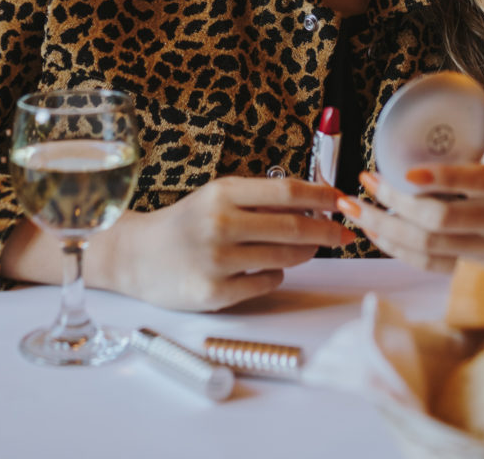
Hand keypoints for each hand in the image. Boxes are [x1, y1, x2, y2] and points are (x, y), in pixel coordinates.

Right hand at [98, 176, 353, 311]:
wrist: (138, 255)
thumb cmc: (186, 223)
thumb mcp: (217, 198)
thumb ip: (259, 200)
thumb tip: (313, 203)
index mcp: (224, 192)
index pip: (287, 191)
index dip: (322, 196)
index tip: (343, 200)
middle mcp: (221, 223)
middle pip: (294, 226)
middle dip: (327, 231)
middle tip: (345, 234)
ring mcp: (218, 259)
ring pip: (285, 257)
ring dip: (305, 253)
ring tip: (309, 248)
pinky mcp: (215, 292)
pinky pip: (266, 283)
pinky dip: (276, 275)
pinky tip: (267, 268)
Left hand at [336, 96, 483, 271]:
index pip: (473, 183)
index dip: (440, 179)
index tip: (404, 171)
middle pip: (441, 220)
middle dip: (397, 203)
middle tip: (368, 180)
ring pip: (428, 247)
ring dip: (386, 227)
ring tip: (355, 207)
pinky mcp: (469, 265)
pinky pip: (427, 264)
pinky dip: (396, 249)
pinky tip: (372, 230)